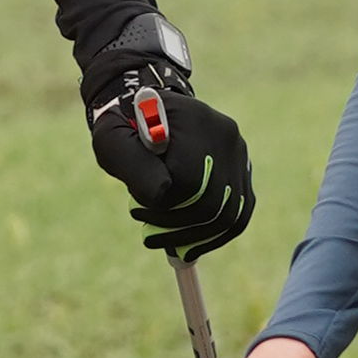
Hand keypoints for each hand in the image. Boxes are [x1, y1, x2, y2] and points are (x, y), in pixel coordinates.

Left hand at [86, 54, 255, 258]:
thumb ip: (134, 165)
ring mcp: (240, 153)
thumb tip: (163, 195)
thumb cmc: (126, 128)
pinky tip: (189, 245)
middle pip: (213, 202)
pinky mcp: (243, 171)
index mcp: (194, 120)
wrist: (147, 111)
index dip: (162, 205)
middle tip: (148, 233)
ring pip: (230, 214)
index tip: (137, 208)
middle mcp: (226, 135)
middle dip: (176, 226)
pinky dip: (215, 235)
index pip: (189, 182)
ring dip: (195, 237)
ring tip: (165, 241)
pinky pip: (239, 213)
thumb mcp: (113, 141)